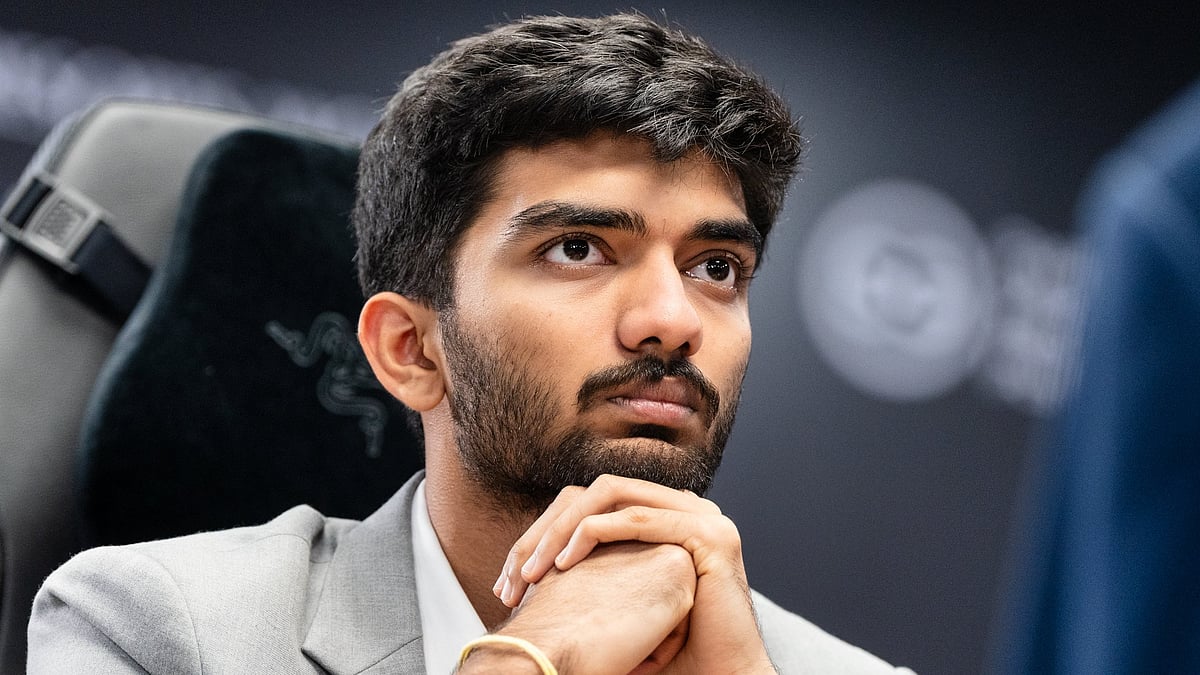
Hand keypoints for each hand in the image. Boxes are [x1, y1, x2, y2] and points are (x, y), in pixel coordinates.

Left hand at [494, 475, 775, 673]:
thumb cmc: (669, 652)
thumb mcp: (621, 599)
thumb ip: (595, 569)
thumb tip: (529, 558)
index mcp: (667, 516)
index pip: (595, 500)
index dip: (549, 529)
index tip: (512, 575)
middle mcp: (684, 507)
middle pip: (597, 491)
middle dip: (547, 528)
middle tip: (514, 573)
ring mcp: (700, 516)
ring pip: (610, 495)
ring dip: (562, 530)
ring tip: (530, 571)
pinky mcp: (707, 534)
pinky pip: (637, 518)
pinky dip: (593, 533)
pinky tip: (564, 562)